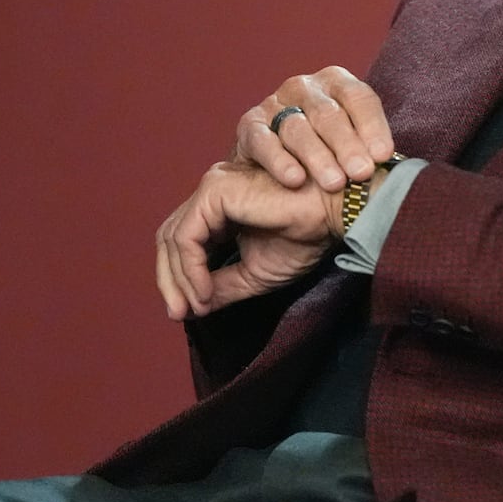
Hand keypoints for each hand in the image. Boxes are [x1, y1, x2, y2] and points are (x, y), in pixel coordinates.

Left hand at [155, 161, 342, 319]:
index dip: (177, 278)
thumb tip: (192, 308)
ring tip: (197, 306)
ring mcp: (211, 188)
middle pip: (169, 238)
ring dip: (179, 278)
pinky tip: (205, 291)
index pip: (183, 242)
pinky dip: (191, 268)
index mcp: (222, 207)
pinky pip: (187, 237)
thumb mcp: (256, 273)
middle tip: (179, 313)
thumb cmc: (306, 235)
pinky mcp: (214, 191)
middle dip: (170, 279)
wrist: (333, 213)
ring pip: (173, 237)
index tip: (185, 312)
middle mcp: (212, 192)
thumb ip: (223, 286)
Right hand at [234, 66, 394, 191]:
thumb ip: (370, 149)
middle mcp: (306, 88)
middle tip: (361, 173)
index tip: (384, 155)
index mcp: (337, 84)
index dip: (373, 126)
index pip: (359, 98)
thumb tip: (397, 167)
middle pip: (329, 114)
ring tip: (334, 183)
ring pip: (297, 128)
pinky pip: (263, 141)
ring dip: (318, 157)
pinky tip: (295, 179)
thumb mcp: (353, 146)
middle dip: (347, 145)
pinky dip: (279, 160)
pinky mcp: (250, 125)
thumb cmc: (328, 156)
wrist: (277, 175)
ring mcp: (275, 104)